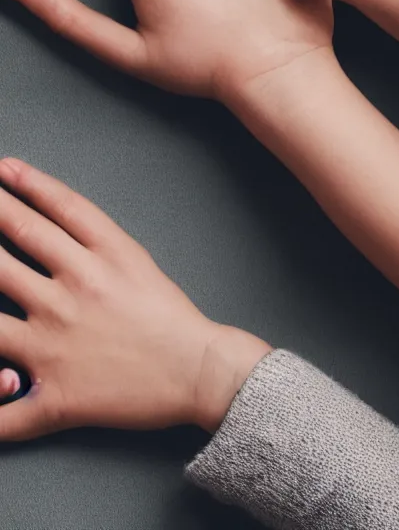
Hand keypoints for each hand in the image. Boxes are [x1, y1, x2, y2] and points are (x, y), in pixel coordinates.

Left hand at [0, 158, 269, 438]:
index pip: (55, 209)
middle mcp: (74, 293)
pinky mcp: (55, 394)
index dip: (25, 184)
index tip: (3, 168)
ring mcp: (57, 344)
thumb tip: (48, 217)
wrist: (199, 371)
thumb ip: (95, 236)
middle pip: (13, 244)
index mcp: (103, 258)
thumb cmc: (171, 316)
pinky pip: (6, 410)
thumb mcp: (136, 260)